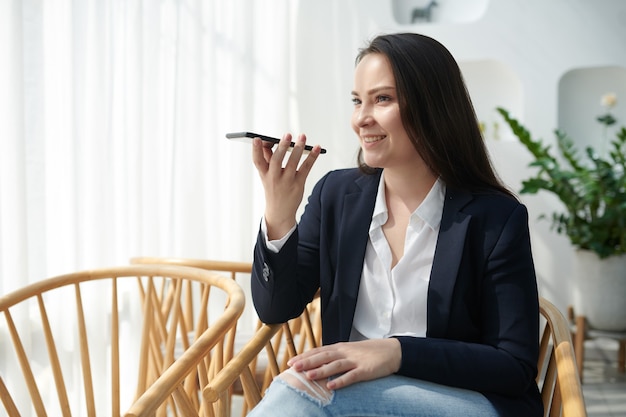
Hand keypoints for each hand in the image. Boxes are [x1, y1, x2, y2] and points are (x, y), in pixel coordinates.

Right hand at [252, 133, 321, 239]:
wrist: (279, 212)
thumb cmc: (273, 188)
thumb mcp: (266, 175)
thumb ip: (267, 159)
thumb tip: (269, 141)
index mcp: (264, 174)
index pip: (257, 161)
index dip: (255, 150)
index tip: (256, 138)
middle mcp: (274, 178)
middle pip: (276, 161)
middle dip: (281, 147)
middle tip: (287, 135)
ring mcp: (287, 182)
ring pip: (293, 163)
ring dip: (298, 149)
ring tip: (302, 136)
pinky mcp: (298, 184)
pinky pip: (306, 168)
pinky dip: (312, 157)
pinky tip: (317, 147)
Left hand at [286, 338, 401, 389]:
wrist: (392, 351)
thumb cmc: (368, 353)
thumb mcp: (350, 351)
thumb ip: (335, 356)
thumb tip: (318, 363)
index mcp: (340, 347)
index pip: (319, 351)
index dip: (305, 356)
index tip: (291, 361)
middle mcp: (345, 352)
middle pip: (323, 356)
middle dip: (307, 362)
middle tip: (293, 367)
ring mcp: (355, 361)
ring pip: (335, 365)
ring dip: (321, 371)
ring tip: (308, 376)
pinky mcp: (365, 370)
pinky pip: (351, 376)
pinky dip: (341, 381)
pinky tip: (331, 386)